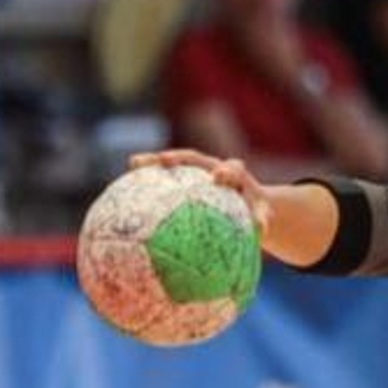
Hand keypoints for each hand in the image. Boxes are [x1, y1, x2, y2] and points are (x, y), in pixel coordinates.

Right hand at [129, 149, 271, 232]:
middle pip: (195, 158)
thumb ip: (261, 220)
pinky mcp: (184, 177)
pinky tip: (124, 185)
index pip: (233, 168)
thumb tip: (262, 230)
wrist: (246, 200)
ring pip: (177, 162)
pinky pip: (163, 177)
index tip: (218, 177)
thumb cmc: (253, 211)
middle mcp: (215, 168)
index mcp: (236, 176)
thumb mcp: (261, 215)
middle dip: (180, 158)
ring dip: (156, 161)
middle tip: (164, 160)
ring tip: (135, 163)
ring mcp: (197, 171)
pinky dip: (147, 178)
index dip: (227, 171)